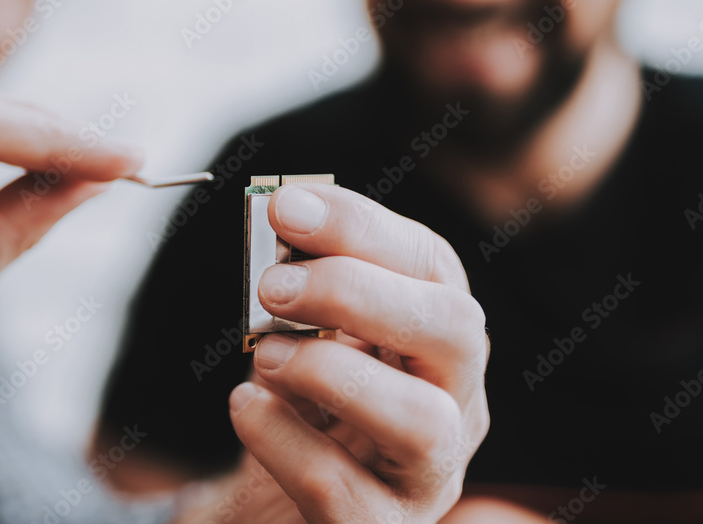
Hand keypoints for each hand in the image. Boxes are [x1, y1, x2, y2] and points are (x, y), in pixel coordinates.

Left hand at [218, 184, 489, 521]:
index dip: (361, 227)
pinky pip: (344, 491)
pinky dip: (284, 441)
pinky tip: (245, 408)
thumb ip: (307, 279)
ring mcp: (430, 473)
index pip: (430, 263)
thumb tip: (286, 212)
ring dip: (332, 372)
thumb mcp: (311, 332)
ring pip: (422, 422)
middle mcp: (457, 399)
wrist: (282, 501)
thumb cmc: (307, 403)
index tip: (285, 207)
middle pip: (455, 331)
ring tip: (265, 354)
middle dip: (358, 292)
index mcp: (439, 333)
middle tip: (272, 285)